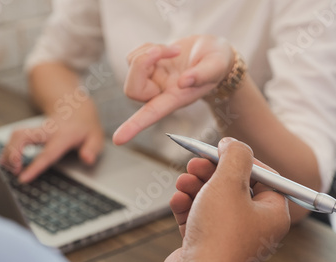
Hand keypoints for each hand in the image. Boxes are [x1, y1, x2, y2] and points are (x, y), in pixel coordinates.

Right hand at [0, 107, 103, 182]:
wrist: (76, 107)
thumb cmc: (86, 127)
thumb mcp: (97, 138)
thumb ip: (92, 150)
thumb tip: (87, 159)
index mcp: (64, 136)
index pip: (47, 153)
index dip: (34, 166)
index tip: (22, 178)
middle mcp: (47, 130)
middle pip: (22, 136)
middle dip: (12, 153)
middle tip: (14, 170)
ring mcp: (37, 127)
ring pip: (15, 135)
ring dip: (8, 152)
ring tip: (12, 168)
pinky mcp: (30, 129)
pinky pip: (14, 137)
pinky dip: (8, 149)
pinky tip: (9, 161)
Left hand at [112, 35, 233, 144]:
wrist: (214, 52)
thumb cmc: (218, 63)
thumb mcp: (216, 66)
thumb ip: (203, 75)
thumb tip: (183, 82)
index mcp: (176, 99)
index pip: (152, 114)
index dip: (134, 125)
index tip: (118, 140)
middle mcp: (160, 92)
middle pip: (133, 89)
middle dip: (141, 65)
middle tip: (160, 51)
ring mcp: (151, 79)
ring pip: (131, 66)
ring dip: (149, 52)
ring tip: (175, 50)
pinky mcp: (146, 65)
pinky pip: (133, 55)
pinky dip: (146, 47)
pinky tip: (164, 50)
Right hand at [159, 138, 289, 261]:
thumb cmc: (219, 234)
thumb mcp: (229, 183)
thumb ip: (235, 156)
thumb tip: (233, 144)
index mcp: (272, 213)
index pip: (263, 175)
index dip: (241, 158)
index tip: (221, 148)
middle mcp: (254, 226)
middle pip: (234, 186)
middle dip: (212, 171)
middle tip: (196, 161)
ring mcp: (229, 236)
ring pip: (212, 200)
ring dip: (195, 186)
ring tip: (183, 180)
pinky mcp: (207, 244)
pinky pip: (198, 217)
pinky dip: (187, 206)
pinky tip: (178, 200)